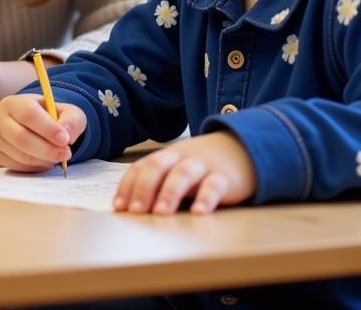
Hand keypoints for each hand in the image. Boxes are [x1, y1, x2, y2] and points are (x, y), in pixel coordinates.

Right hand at [0, 94, 84, 171]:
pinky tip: (45, 160)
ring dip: (43, 159)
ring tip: (58, 156)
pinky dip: (36, 167)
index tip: (65, 140)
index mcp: (13, 102)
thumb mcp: (67, 112)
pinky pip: (18, 166)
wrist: (37, 126)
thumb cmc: (52, 117)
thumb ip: (71, 121)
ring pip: (20, 155)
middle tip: (66, 154)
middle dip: (47, 149)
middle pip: (21, 137)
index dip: (47, 128)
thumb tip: (67, 136)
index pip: (28, 114)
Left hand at [114, 132, 255, 213]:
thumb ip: (160, 182)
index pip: (141, 167)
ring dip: (169, 193)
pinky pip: (214, 186)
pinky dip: (206, 199)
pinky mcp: (225, 177)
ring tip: (161, 213)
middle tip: (136, 211)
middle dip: (143, 189)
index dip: (128, 186)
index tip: (118, 207)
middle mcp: (181, 157)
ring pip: (183, 174)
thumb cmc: (201, 166)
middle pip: (158, 167)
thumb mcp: (178, 168)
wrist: (241, 148)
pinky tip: (199, 213)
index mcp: (166, 156)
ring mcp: (202, 165)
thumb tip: (131, 208)